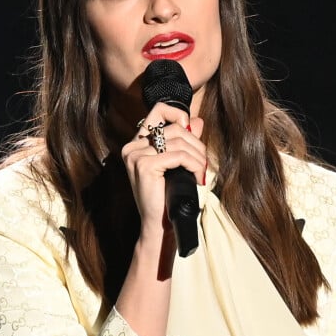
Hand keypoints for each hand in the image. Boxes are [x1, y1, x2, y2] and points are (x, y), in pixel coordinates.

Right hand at [121, 102, 206, 241]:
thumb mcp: (178, 164)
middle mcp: (133, 146)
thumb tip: (198, 121)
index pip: (158, 109)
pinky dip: (194, 165)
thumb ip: (185, 141)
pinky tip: (197, 178)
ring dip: (198, 157)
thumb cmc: (169, 197)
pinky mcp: (144, 165)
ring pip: (179, 141)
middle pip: (174, 127)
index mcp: (137, 143)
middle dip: (196, 144)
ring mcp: (136, 155)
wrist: (160, 225)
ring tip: (201, 173)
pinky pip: (178, 155)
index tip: (191, 134)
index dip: (179, 114)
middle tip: (202, 163)